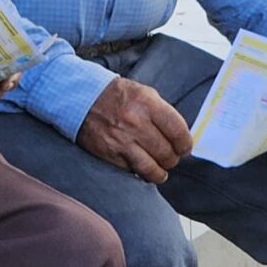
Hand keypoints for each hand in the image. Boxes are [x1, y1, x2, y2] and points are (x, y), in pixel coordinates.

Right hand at [77, 77, 192, 182]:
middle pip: (167, 152)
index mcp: (147, 103)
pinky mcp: (110, 154)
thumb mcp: (143, 93)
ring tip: (161, 170)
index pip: (178, 131)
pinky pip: (133, 171)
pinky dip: (141, 172)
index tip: (185, 148)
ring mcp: (121, 140)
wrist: (81, 98)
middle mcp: (135, 122)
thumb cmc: (117, 96)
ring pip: (152, 168)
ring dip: (160, 172)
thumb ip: (163, 113)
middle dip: (173, 158)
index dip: (185, 144)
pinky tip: (142, 168)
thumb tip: (181, 137)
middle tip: (171, 157)